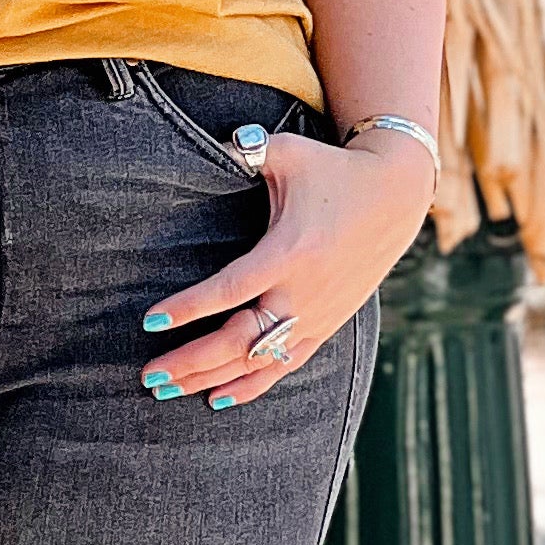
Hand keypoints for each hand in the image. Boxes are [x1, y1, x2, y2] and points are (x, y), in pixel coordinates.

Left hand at [140, 127, 431, 411]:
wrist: (397, 196)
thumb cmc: (333, 169)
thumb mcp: (287, 152)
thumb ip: (243, 152)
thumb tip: (203, 146)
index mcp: (289, 252)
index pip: (229, 290)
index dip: (189, 308)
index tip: (151, 322)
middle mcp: (303, 292)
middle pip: (239, 341)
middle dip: (190, 361)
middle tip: (147, 375)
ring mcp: (317, 314)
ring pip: (258, 362)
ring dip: (210, 379)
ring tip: (167, 390)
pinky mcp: (327, 325)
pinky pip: (286, 366)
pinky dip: (251, 386)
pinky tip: (217, 398)